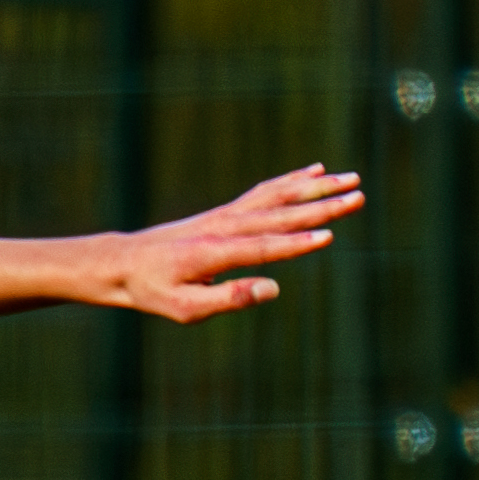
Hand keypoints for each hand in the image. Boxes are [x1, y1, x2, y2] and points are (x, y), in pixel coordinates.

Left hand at [102, 164, 357, 324]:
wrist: (120, 262)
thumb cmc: (150, 290)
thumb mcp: (183, 308)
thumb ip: (227, 300)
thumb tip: (272, 289)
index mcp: (214, 253)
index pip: (263, 247)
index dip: (296, 244)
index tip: (329, 236)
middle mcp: (222, 227)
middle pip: (279, 215)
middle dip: (320, 207)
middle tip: (358, 196)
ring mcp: (224, 216)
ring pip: (276, 196)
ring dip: (315, 187)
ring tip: (350, 178)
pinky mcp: (224, 213)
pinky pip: (264, 192)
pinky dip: (290, 180)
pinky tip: (315, 171)